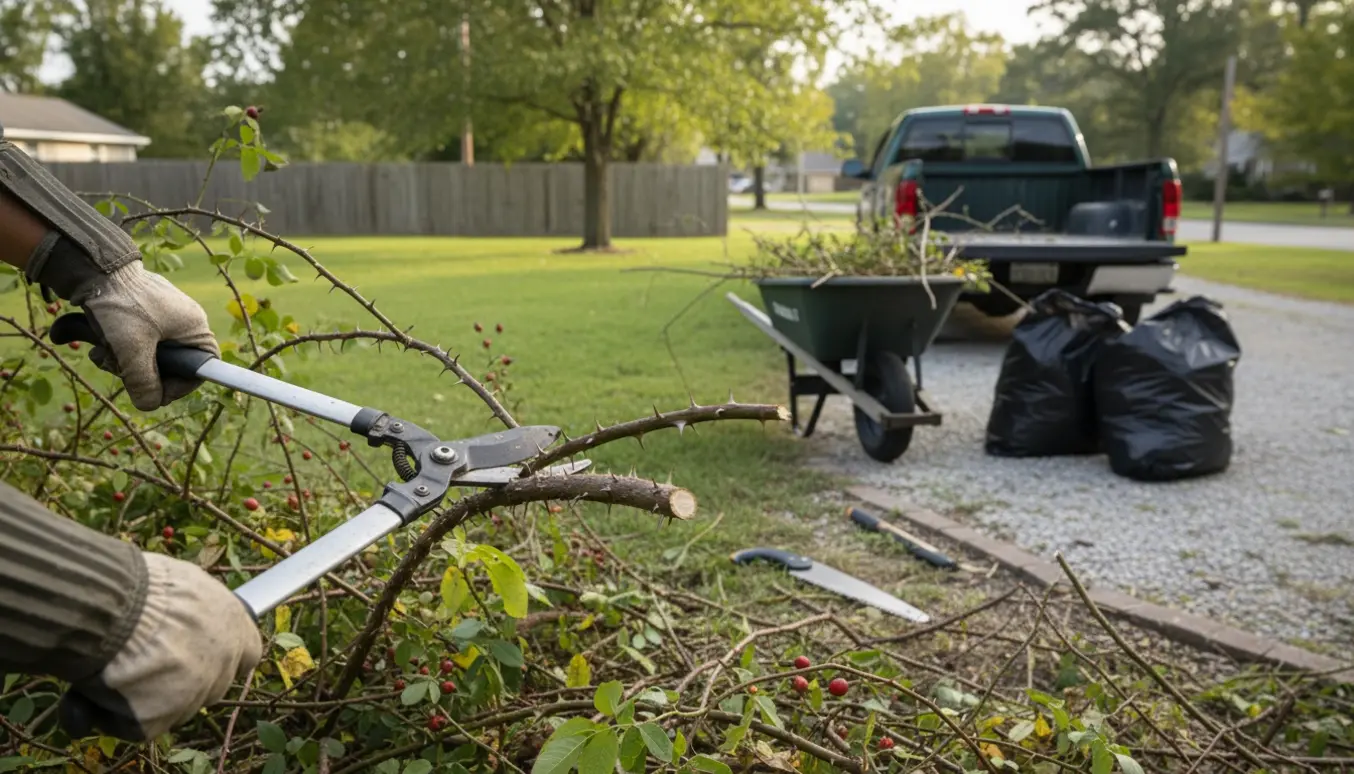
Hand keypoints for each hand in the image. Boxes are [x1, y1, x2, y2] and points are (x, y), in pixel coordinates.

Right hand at [58, 552, 262, 741]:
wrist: (115, 608)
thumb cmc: (143, 585)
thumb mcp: (184, 582)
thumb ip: (193, 608)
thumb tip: (180, 616)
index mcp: (234, 626)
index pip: (247, 653)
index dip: (223, 656)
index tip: (201, 653)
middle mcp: (222, 664)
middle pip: (212, 685)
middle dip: (185, 680)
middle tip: (148, 664)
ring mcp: (192, 696)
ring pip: (174, 707)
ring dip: (148, 696)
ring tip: (114, 669)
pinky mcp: (156, 720)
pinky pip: (134, 725)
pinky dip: (113, 714)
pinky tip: (99, 690)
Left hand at [72, 259, 220, 410]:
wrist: (94, 268)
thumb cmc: (120, 306)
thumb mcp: (131, 350)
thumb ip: (144, 382)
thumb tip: (150, 404)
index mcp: (194, 327)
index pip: (200, 369)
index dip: (178, 386)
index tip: (154, 392)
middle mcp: (184, 320)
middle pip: (170, 364)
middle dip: (141, 373)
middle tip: (118, 370)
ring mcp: (163, 314)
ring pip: (149, 354)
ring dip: (124, 362)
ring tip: (101, 354)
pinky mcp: (142, 310)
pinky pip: (137, 339)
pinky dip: (119, 347)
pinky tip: (99, 344)